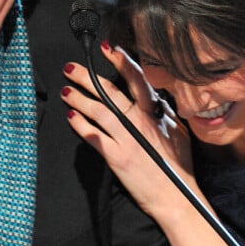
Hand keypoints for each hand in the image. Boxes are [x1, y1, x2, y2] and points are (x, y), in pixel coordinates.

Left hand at [61, 43, 195, 217]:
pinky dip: (81, 125)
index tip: (107, 48)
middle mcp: (140, 122)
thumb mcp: (178, 132)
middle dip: (88, 77)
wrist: (175, 197)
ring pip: (98, 111)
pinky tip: (71, 117)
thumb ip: (164, 113)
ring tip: (66, 90)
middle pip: (110, 92)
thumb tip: (155, 97)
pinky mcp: (117, 157)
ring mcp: (127, 139)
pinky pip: (94, 136)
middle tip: (71, 67)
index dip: (121, 61)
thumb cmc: (177, 166)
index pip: (137, 79)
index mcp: (155, 113)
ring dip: (79, 98)